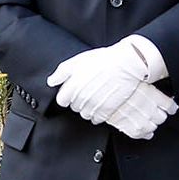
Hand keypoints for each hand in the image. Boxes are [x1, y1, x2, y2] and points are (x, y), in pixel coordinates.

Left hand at [49, 37, 165, 125]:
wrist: (127, 64)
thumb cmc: (103, 59)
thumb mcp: (78, 60)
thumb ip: (62, 72)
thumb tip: (51, 82)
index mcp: (72, 86)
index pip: (62, 100)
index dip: (67, 94)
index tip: (74, 89)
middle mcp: (81, 98)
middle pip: (74, 107)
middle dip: (78, 100)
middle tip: (88, 89)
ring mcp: (94, 106)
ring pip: (85, 114)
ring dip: (88, 107)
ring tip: (97, 96)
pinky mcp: (106, 111)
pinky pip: (96, 119)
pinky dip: (98, 113)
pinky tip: (103, 102)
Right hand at [104, 81, 176, 141]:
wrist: (99, 89)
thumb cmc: (115, 80)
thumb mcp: (136, 76)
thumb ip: (147, 81)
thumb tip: (152, 78)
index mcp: (151, 93)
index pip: (169, 105)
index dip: (171, 107)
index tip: (170, 107)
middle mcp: (147, 107)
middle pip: (162, 118)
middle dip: (160, 115)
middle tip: (155, 111)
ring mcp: (138, 119)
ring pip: (152, 127)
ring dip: (151, 124)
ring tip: (148, 120)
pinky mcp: (127, 127)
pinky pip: (140, 134)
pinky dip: (143, 133)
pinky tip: (144, 130)